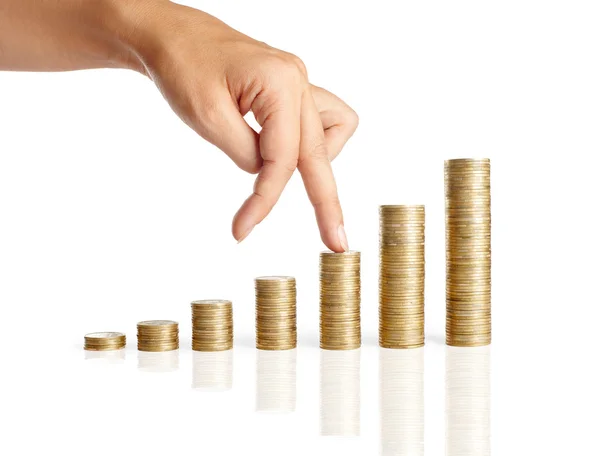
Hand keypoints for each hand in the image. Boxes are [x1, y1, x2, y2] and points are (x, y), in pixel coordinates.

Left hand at [129, 2, 357, 250]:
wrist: (171, 36)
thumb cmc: (182, 67)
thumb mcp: (208, 118)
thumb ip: (246, 154)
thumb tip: (268, 174)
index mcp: (280, 82)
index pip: (282, 158)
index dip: (264, 199)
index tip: (242, 230)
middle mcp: (298, 79)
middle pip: (320, 153)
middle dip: (325, 201)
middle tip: (336, 242)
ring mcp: (299, 81)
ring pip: (333, 133)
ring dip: (316, 163)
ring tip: (282, 175)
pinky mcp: (291, 89)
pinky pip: (321, 120)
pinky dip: (308, 142)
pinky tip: (283, 148)